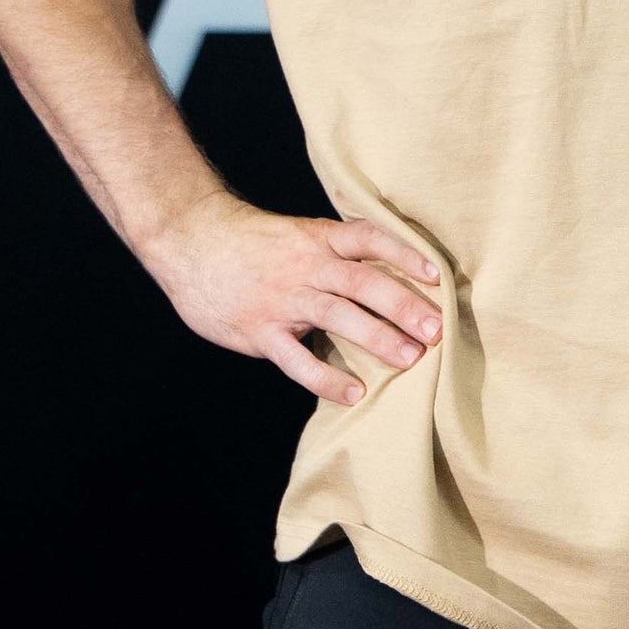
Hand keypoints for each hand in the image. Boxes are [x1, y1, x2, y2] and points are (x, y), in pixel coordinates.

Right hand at [141, 191, 442, 405]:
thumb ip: (334, 254)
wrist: (191, 240)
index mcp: (319, 238)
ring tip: (411, 359)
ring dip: (378, 337)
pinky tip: (354, 392)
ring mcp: (284, 298)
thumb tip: (385, 276)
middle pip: (363, 282)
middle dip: (403, 306)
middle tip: (437, 330)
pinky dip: (327, 377)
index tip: (438, 274)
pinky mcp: (260, 330)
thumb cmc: (251, 242)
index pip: (369, 238)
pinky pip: (297, 359)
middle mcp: (307, 265)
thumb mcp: (298, 235)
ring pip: (338, 316)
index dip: (405, 253)